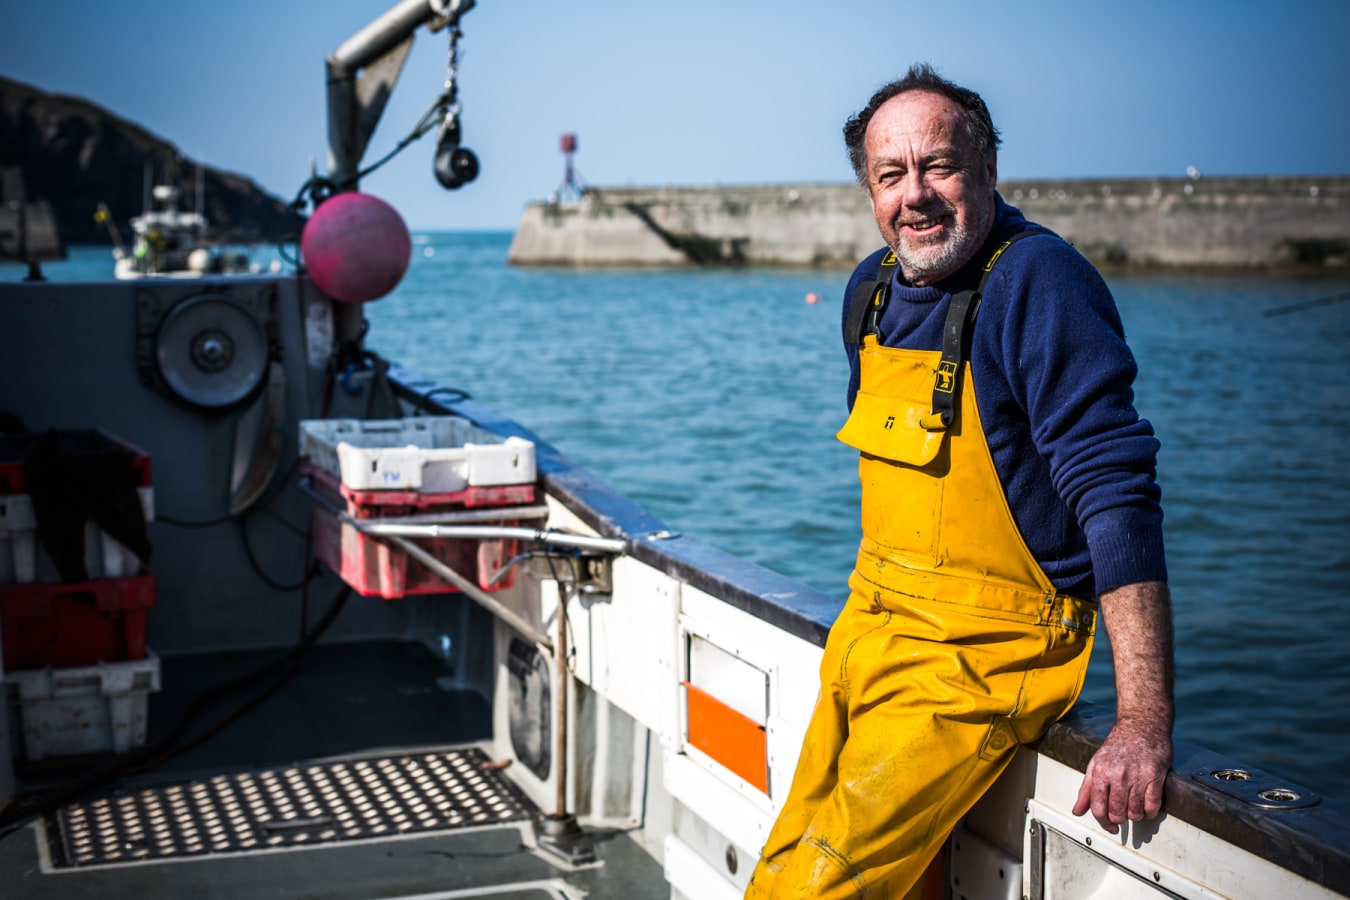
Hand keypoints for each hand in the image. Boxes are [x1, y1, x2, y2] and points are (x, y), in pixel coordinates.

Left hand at [1072, 717, 1171, 832]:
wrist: (1141, 726)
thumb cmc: (1118, 746)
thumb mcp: (1096, 764)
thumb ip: (1086, 790)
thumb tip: (1077, 811)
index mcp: (1100, 773)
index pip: (1098, 809)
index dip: (1104, 823)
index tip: (1110, 828)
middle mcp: (1118, 776)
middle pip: (1118, 814)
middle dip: (1120, 820)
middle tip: (1123, 815)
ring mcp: (1137, 776)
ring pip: (1135, 813)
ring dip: (1136, 815)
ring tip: (1135, 808)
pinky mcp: (1155, 776)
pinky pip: (1153, 805)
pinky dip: (1151, 812)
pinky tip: (1148, 807)